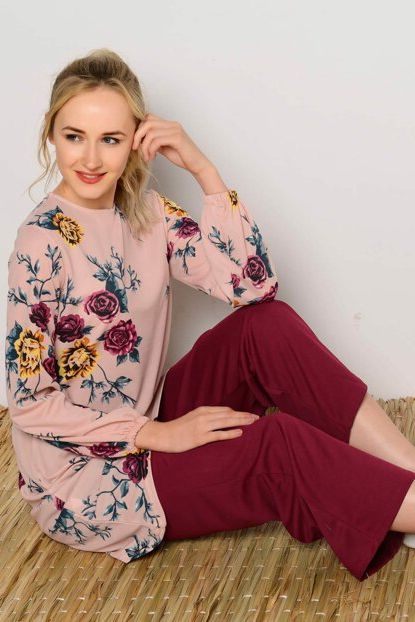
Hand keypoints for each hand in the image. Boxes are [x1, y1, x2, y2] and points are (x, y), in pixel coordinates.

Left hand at [132, 113, 212, 175]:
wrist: (198, 165)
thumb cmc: (183, 157)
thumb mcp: (165, 148)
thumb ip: (155, 141)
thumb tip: (141, 140)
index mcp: (170, 125)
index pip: (148, 118)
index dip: (139, 129)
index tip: (137, 143)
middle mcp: (172, 124)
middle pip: (147, 122)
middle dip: (137, 136)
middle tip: (135, 148)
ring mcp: (175, 130)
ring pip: (150, 132)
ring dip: (144, 146)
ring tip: (147, 157)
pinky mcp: (177, 138)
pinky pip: (157, 141)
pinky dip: (151, 150)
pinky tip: (152, 157)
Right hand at [134, 406, 259, 452]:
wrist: (163, 435)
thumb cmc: (178, 429)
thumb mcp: (193, 419)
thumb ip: (206, 418)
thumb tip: (220, 420)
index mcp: (203, 410)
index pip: (225, 410)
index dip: (238, 412)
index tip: (248, 415)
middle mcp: (204, 416)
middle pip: (228, 414)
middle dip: (244, 415)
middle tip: (257, 417)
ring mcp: (202, 426)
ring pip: (226, 422)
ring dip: (241, 421)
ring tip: (253, 422)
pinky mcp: (200, 438)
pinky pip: (218, 434)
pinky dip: (230, 433)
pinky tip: (240, 432)